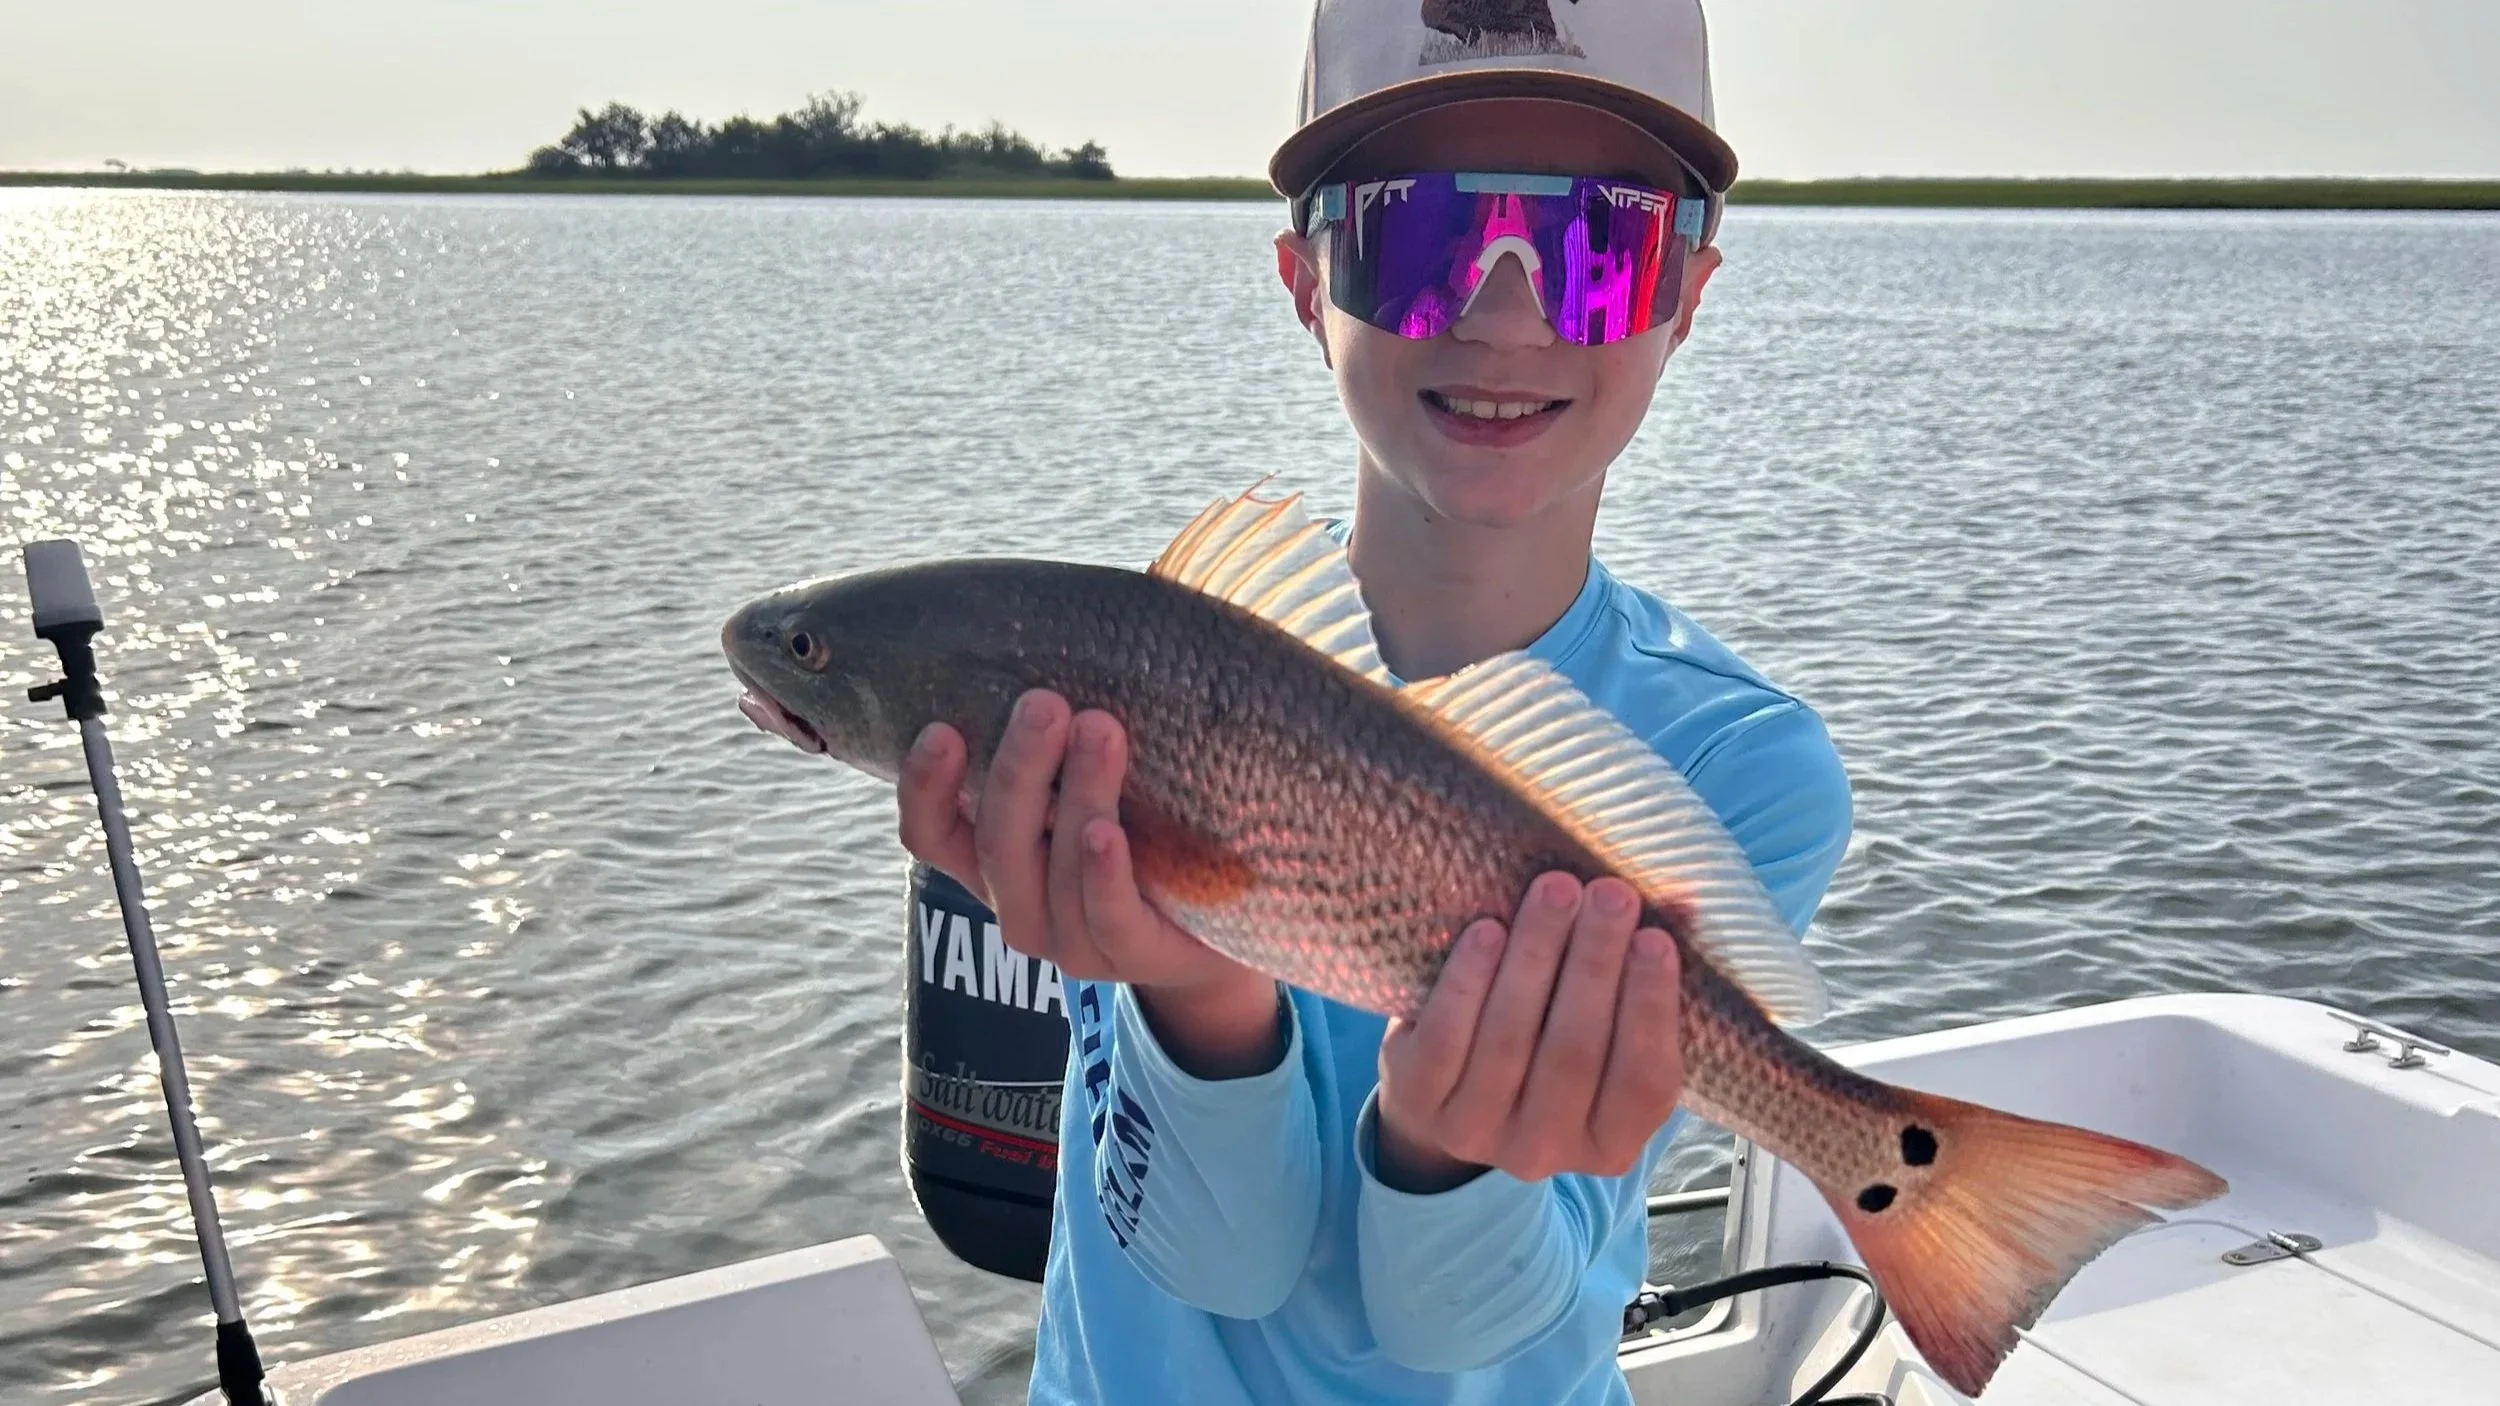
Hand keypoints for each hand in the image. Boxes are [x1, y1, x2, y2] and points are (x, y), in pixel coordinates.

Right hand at [897, 689, 1278, 1073]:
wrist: (1222, 928)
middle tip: (1045, 703)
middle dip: (1018, 769)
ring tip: (1099, 730)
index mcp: (995, 865)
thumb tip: (1058, 639)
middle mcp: (1021, 908)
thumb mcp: (1090, 789)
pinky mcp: (1133, 957)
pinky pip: (1107, 916)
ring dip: (1076, 796)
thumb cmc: (1146, 837)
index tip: (942, 729)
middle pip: (999, 842)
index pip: (932, 835)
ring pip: (1056, 870)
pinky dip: (1103, 872)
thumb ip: (1060, 747)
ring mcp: (1073, 942)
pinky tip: (1107, 831)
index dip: (925, 788)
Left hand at [1374, 873, 1684, 1190]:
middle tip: (1610, 895)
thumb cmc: (1547, 1047)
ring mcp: (1477, 1132)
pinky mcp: (1421, 1101)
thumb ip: (1640, 985)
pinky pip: (1447, 1036)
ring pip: (1510, 1038)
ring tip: (1556, 890)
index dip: (1650, 1009)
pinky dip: (1469, 979)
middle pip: (1574, 1052)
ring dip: (1536, 954)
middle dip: (1595, 964)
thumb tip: (1684, 904)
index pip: (1643, 1082)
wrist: (1447, 1093)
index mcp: (1610, 1145)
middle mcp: (1545, 1151)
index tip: (1655, 938)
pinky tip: (1488, 930)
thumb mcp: (1602, 1038)